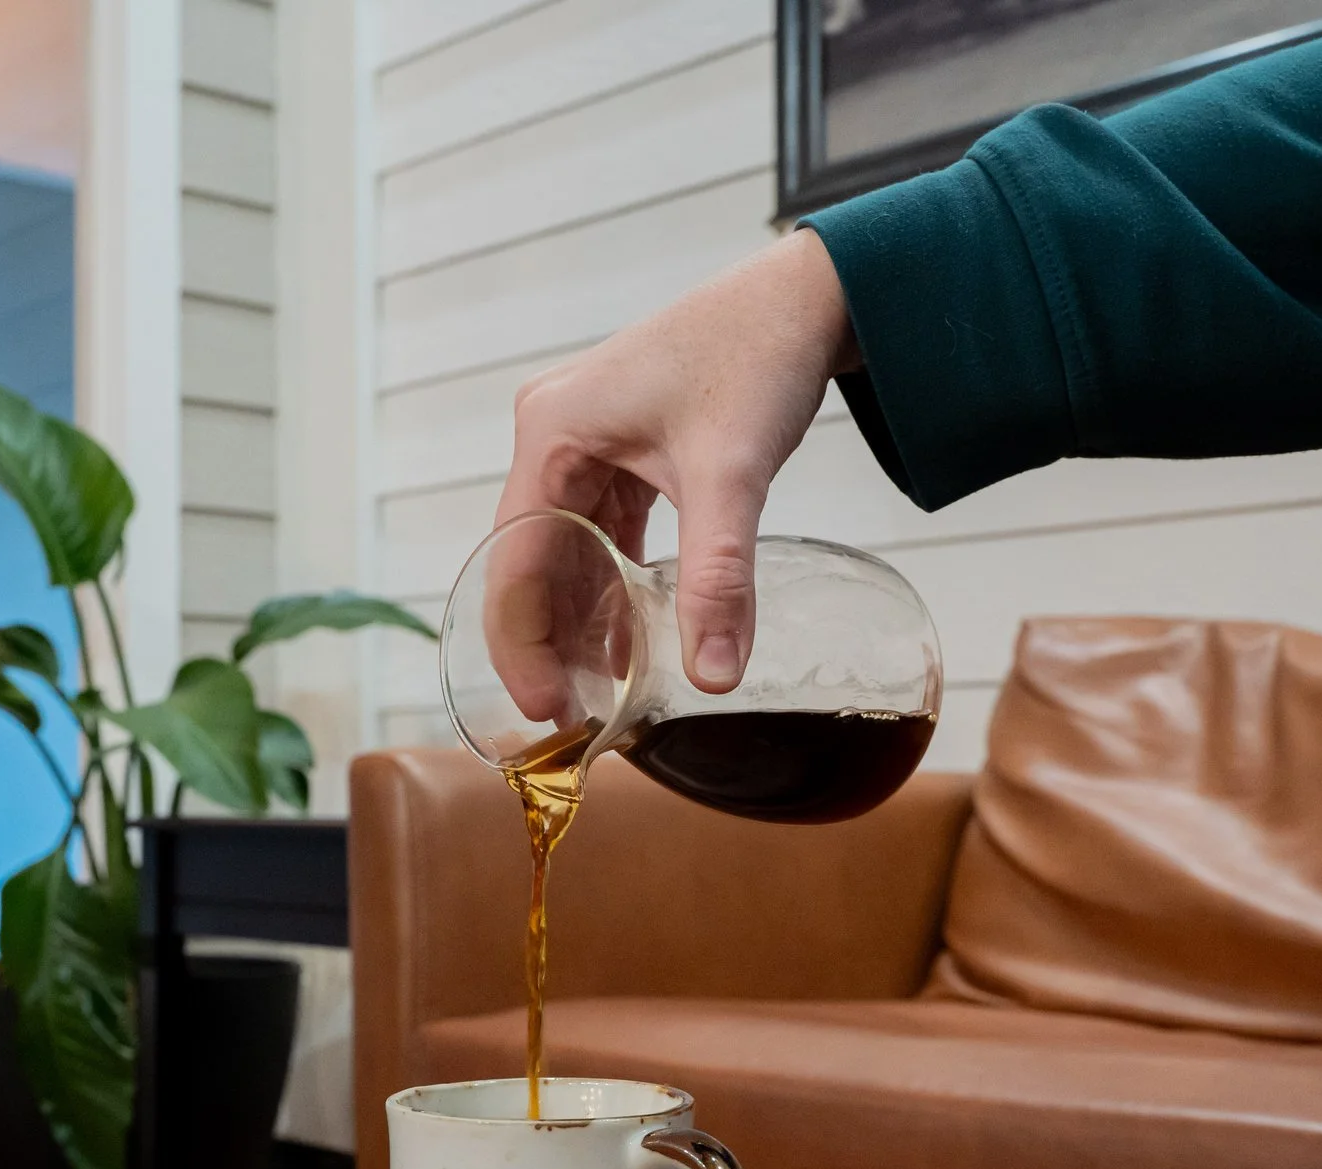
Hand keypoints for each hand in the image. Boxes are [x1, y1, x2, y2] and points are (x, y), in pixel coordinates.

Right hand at [491, 228, 856, 704]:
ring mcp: (587, 442)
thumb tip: (716, 676)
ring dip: (583, 620)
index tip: (549, 710)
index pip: (512, 561)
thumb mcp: (731, 475)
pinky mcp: (624, 449)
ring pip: (567, 552)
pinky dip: (615, 586)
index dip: (524, 645)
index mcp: (552, 433)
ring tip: (600, 694)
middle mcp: (554, 436)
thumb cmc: (757, 353)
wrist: (809, 295)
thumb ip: (718, 580)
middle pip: (531, 562)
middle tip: (572, 719)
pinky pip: (602, 534)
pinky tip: (631, 639)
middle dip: (550, 642)